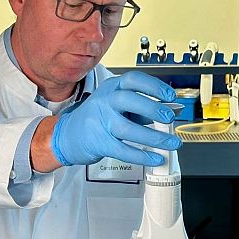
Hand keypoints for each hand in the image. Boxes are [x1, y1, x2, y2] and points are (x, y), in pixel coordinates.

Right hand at [51, 71, 180, 166]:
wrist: (68, 135)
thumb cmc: (97, 118)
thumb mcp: (115, 105)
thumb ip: (140, 107)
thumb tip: (168, 113)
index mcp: (111, 88)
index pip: (133, 80)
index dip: (154, 86)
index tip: (170, 97)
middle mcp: (104, 102)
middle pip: (129, 100)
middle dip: (153, 109)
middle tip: (170, 119)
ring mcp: (99, 122)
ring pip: (128, 129)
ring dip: (154, 137)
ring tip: (171, 143)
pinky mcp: (99, 142)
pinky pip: (123, 150)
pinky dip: (142, 156)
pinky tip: (155, 158)